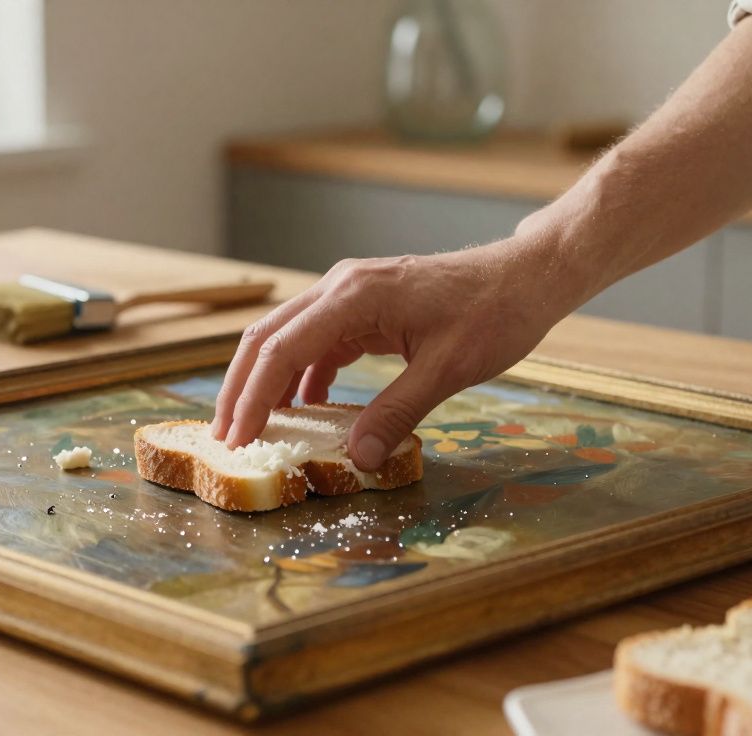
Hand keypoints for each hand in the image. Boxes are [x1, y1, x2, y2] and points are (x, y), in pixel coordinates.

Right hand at [211, 238, 580, 469]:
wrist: (525, 276)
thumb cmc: (494, 313)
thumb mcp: (447, 370)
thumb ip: (397, 412)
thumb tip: (357, 457)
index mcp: (353, 297)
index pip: (281, 350)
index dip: (252, 398)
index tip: (236, 438)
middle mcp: (340, 287)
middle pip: (267, 338)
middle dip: (241, 389)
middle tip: (226, 438)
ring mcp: (349, 293)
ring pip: (286, 337)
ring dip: (266, 382)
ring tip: (255, 428)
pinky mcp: (364, 306)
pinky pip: (317, 340)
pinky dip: (302, 374)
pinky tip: (305, 408)